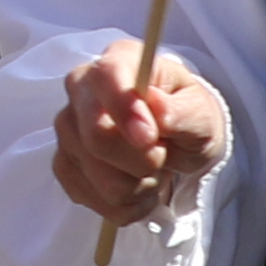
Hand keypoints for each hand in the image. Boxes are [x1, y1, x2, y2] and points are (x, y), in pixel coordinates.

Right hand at [48, 41, 227, 231]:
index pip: (106, 78)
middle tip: (163, 154)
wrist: (176, 141)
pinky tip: (138, 186)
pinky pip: (93, 199)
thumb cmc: (187, 117)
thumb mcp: (201, 113)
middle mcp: (81, 90)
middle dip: (141, 160)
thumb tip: (157, 110)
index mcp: (118, 61)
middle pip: (95, 137)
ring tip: (153, 169)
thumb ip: (182, 112)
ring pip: (99, 177)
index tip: (151, 137)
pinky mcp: (64, 166)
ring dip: (139, 185)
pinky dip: (127, 204)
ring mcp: (68, 130)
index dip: (125, 110)